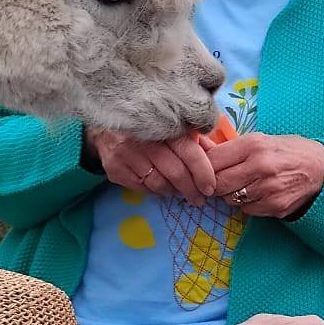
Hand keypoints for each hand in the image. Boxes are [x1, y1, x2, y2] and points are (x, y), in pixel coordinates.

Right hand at [85, 127, 216, 204]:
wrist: (105, 126)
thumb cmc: (147, 126)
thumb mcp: (172, 126)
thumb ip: (195, 140)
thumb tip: (218, 157)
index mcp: (162, 125)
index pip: (188, 151)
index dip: (203, 172)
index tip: (210, 187)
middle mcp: (142, 139)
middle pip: (175, 172)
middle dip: (192, 189)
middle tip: (200, 199)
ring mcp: (126, 155)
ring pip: (159, 183)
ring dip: (175, 192)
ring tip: (182, 193)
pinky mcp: (114, 169)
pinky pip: (143, 188)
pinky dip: (157, 191)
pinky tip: (163, 188)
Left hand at [206, 133, 323, 218]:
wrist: (322, 168)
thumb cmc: (288, 151)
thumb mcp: (262, 139)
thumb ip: (233, 148)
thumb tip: (201, 150)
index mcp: (254, 145)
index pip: (213, 160)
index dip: (204, 167)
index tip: (204, 169)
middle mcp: (260, 166)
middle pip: (218, 183)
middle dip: (213, 184)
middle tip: (217, 181)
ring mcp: (268, 189)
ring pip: (229, 199)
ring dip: (230, 194)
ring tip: (242, 185)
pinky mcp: (274, 206)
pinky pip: (246, 210)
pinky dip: (246, 204)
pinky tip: (257, 194)